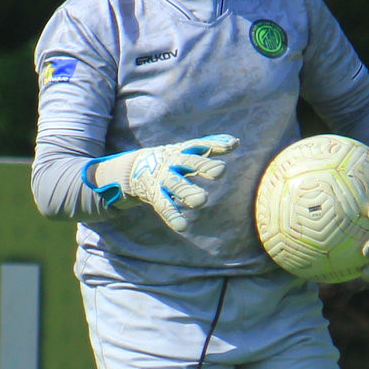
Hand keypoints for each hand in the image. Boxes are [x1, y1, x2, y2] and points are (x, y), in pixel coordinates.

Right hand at [90, 135, 236, 232]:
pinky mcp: (153, 194)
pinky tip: (182, 226)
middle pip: (189, 162)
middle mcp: (172, 163)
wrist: (133, 169)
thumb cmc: (168, 160)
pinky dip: (172, 216)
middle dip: (204, 166)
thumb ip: (210, 146)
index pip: (200, 145)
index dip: (216, 145)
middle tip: (220, 171)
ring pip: (177, 185)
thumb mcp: (186, 150)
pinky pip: (164, 206)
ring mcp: (162, 179)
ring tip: (201, 200)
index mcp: (182, 151)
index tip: (232, 145)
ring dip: (188, 192)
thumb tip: (236, 142)